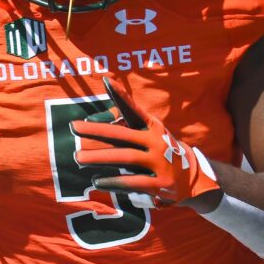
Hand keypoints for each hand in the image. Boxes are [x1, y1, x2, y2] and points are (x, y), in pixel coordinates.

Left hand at [70, 78, 219, 207]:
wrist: (190, 176)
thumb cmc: (159, 150)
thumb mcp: (148, 134)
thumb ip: (125, 126)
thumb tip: (96, 117)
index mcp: (152, 126)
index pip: (133, 109)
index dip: (121, 95)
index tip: (107, 80)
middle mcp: (156, 141)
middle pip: (122, 134)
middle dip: (96, 130)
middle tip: (73, 127)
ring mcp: (159, 161)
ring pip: (125, 157)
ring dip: (100, 158)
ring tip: (78, 158)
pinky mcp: (160, 182)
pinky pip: (132, 182)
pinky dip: (114, 181)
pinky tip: (97, 181)